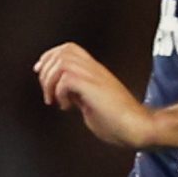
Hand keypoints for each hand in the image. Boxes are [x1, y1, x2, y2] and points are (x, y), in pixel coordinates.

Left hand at [35, 41, 160, 149]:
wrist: (138, 127)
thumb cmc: (119, 122)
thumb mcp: (90, 104)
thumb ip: (78, 95)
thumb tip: (63, 94)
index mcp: (95, 72)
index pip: (69, 49)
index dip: (50, 56)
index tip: (40, 71)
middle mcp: (94, 70)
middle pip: (64, 51)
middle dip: (47, 70)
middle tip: (47, 92)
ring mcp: (95, 77)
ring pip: (63, 61)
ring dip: (51, 81)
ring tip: (54, 100)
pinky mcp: (94, 87)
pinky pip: (67, 79)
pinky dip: (60, 92)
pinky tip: (67, 107)